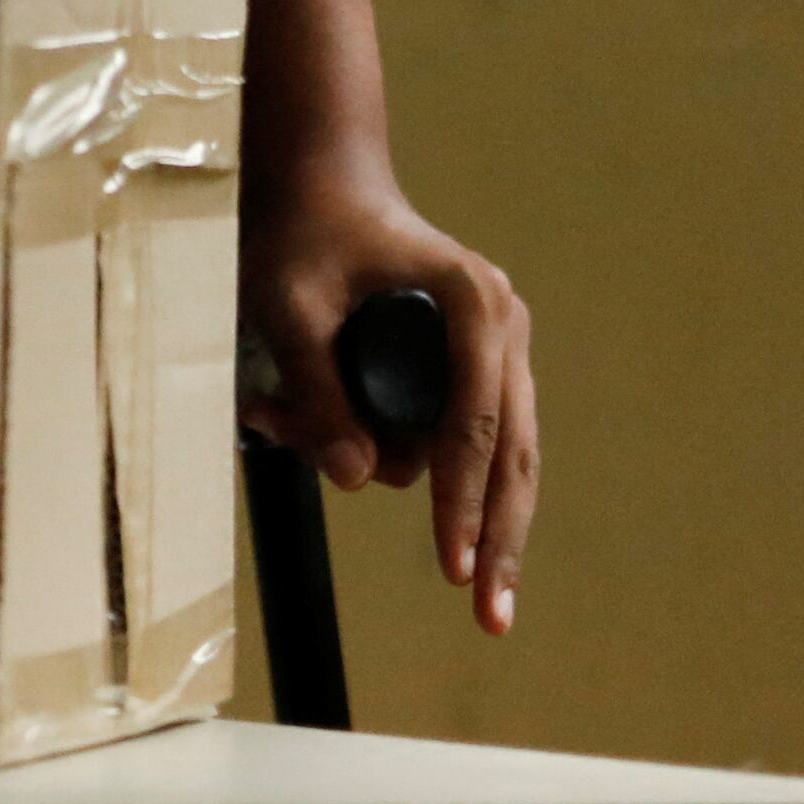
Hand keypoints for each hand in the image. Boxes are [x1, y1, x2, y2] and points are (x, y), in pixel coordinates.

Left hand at [243, 164, 536, 636]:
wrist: (323, 185)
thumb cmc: (304, 234)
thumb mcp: (289, 302)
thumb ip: (319, 388)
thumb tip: (355, 479)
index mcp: (471, 301)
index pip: (474, 423)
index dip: (461, 501)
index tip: (452, 567)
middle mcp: (501, 323)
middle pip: (514, 454)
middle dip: (496, 536)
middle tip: (488, 618)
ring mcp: (498, 345)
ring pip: (501, 455)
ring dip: (440, 496)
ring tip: (360, 489)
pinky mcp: (479, 364)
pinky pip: (472, 438)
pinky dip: (439, 473)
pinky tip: (395, 490)